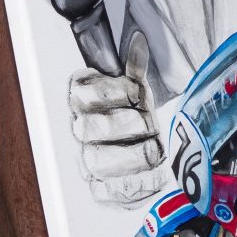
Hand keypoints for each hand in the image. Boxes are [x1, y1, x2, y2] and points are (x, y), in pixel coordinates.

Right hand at [66, 45, 164, 206]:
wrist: (154, 141)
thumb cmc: (142, 107)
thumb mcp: (140, 85)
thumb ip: (136, 68)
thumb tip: (138, 43)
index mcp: (83, 98)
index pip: (82, 94)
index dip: (109, 92)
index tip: (136, 92)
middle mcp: (79, 130)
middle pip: (87, 130)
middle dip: (123, 125)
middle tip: (150, 124)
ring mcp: (87, 159)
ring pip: (95, 162)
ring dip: (131, 157)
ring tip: (156, 150)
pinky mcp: (100, 187)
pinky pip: (105, 193)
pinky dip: (134, 186)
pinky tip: (156, 176)